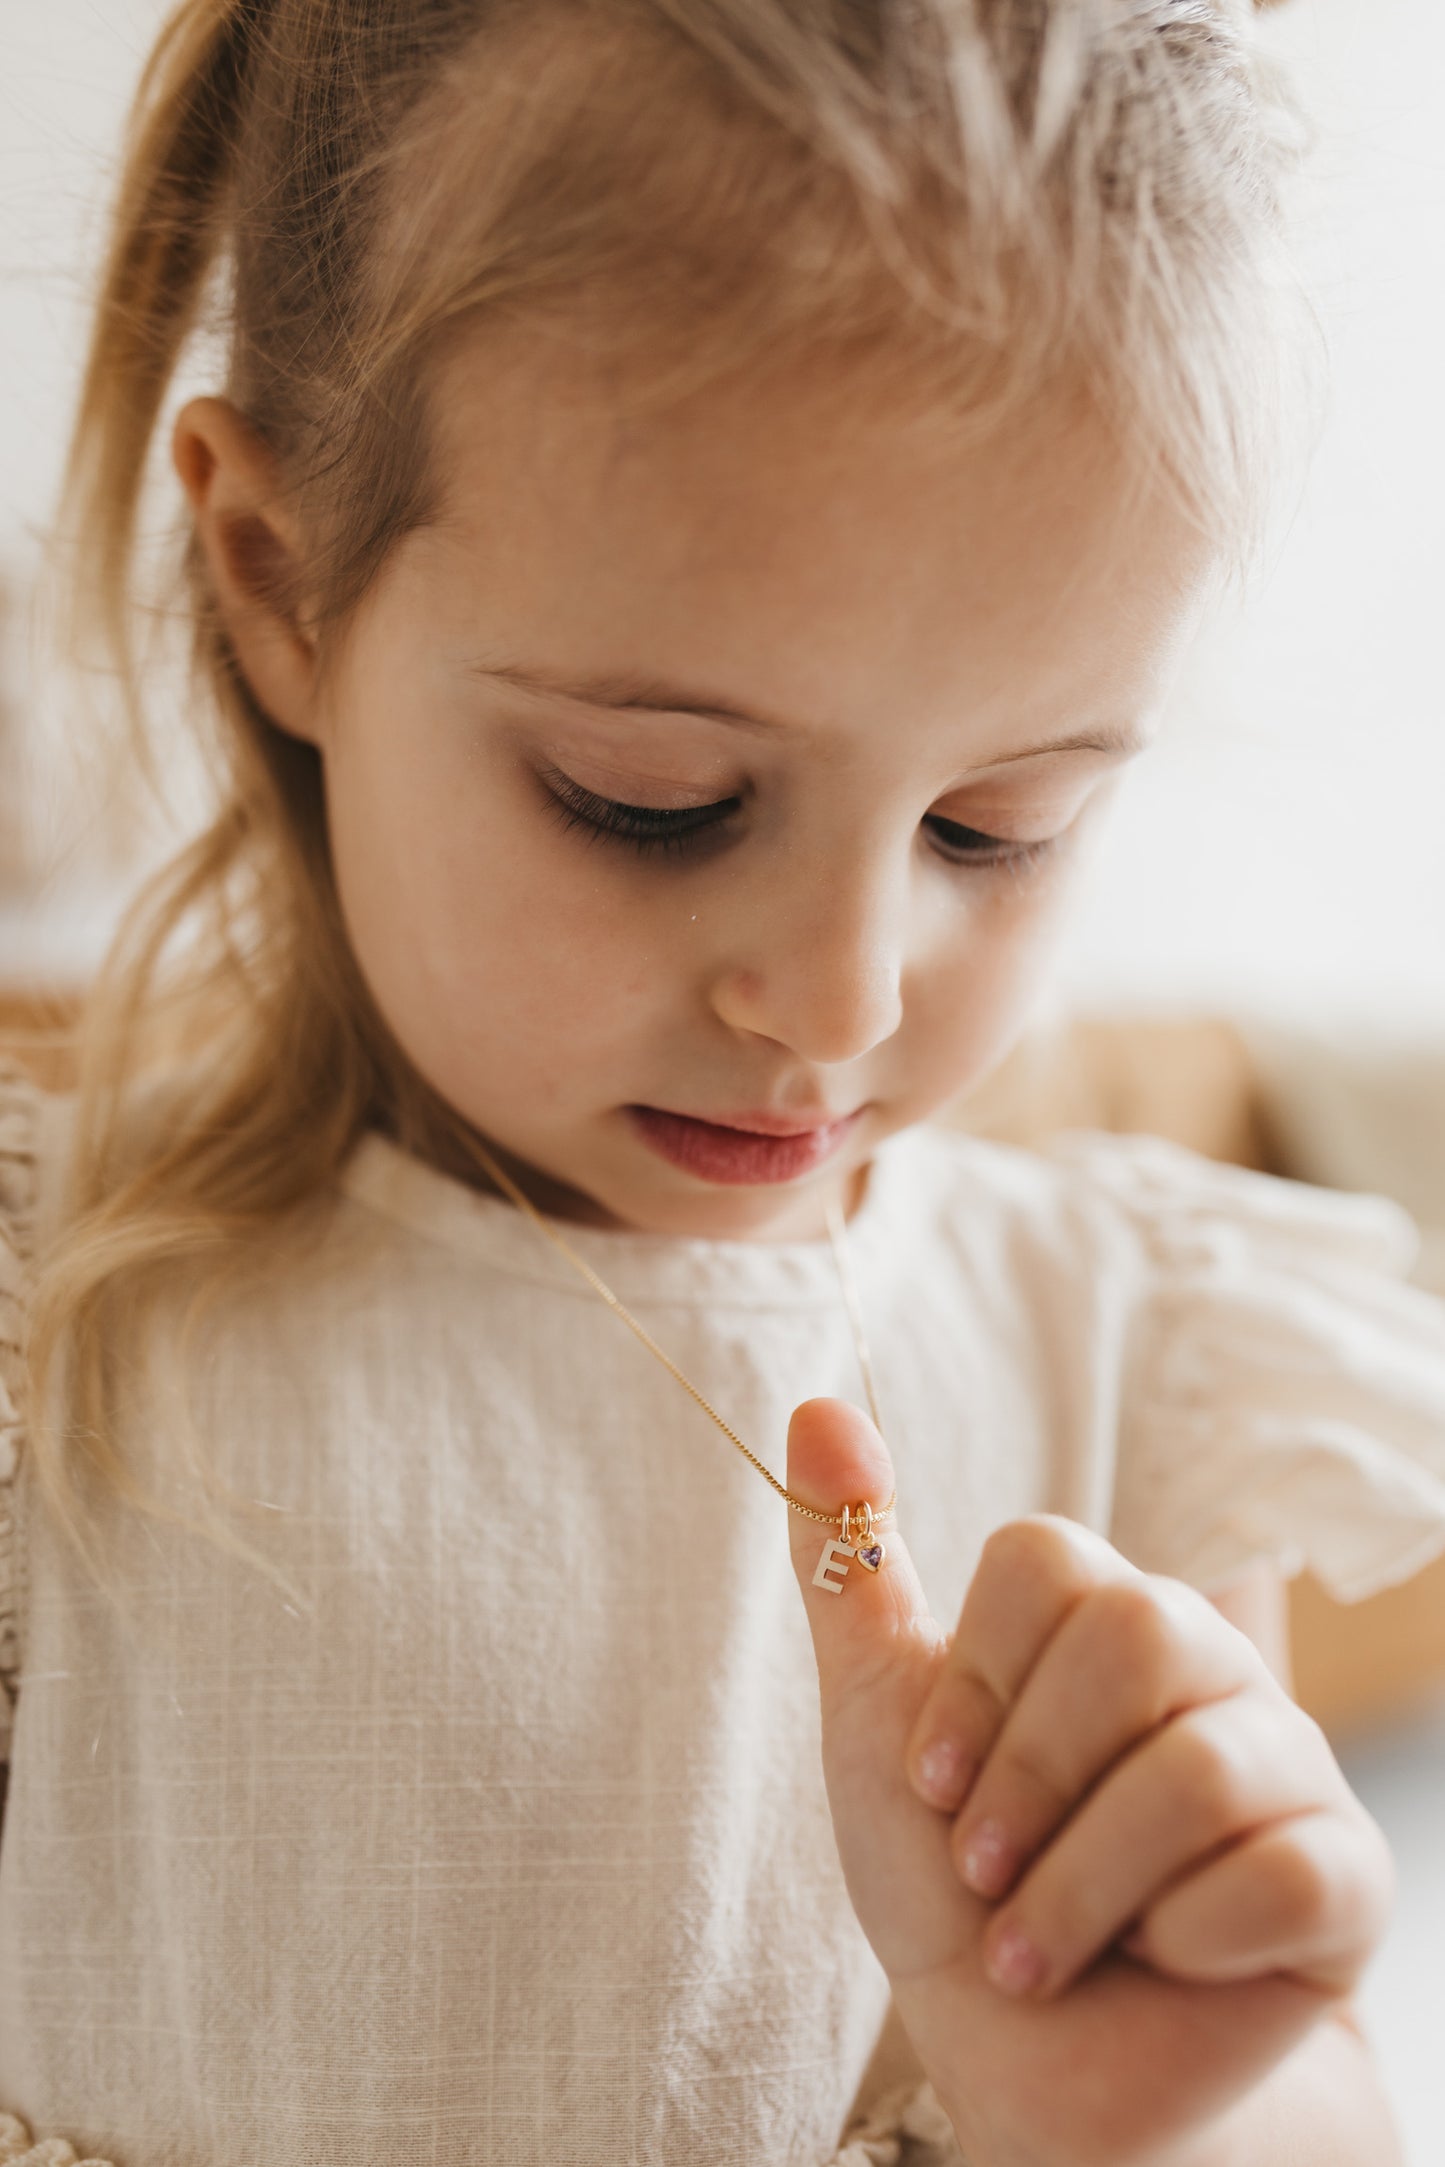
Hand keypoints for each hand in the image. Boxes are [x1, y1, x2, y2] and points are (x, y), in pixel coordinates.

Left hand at [786, 1398, 1395, 2166]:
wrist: (1033, 2067)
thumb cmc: (956, 1887)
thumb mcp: (879, 1726)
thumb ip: (851, 1569)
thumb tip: (818, 1407)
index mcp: (1098, 1616)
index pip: (1049, 1556)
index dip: (974, 1680)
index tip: (933, 1783)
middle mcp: (1205, 1665)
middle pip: (1138, 1634)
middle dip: (1030, 1780)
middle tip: (983, 1869)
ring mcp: (1285, 1764)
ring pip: (1198, 1769)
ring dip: (1080, 1888)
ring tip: (1035, 1949)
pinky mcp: (1342, 1878)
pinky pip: (1282, 1874)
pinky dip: (1182, 1943)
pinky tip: (1161, 1966)